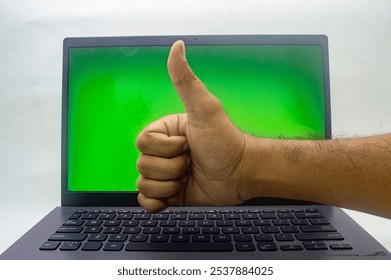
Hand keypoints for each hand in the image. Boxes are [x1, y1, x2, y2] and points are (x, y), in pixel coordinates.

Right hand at [136, 40, 249, 211]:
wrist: (242, 174)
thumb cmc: (225, 140)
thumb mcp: (205, 109)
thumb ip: (186, 81)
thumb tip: (177, 45)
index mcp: (165, 132)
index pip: (142, 143)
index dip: (165, 148)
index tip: (188, 145)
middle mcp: (163, 152)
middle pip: (142, 164)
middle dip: (170, 168)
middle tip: (191, 163)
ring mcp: (165, 174)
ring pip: (143, 183)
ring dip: (168, 185)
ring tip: (189, 178)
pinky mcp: (169, 194)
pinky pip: (146, 201)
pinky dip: (156, 202)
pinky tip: (172, 197)